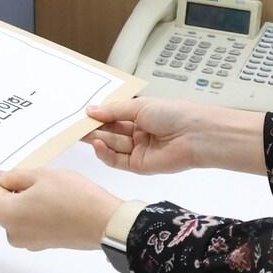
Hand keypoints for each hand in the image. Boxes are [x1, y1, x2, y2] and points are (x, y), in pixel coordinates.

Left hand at [0, 168, 122, 250]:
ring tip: (45, 187)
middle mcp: (13, 233)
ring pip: (17, 216)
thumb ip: (14, 176)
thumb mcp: (41, 175)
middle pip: (2, 208)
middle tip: (29, 175)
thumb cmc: (72, 196)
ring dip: (24, 201)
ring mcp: (28, 241)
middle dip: (10, 191)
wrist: (103, 222)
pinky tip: (52, 200)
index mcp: (7, 214)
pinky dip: (36, 212)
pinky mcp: (43, 244)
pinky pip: (31, 224)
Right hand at [84, 98, 265, 175]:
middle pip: (110, 132)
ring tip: (83, 133)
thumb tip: (91, 111)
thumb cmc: (173, 114)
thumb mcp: (140, 106)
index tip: (81, 115)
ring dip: (97, 140)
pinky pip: (117, 161)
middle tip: (76, 126)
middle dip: (94, 129)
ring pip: (112, 146)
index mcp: (140, 116)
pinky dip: (105, 153)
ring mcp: (138, 150)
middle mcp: (138, 133)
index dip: (98, 116)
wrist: (196, 135)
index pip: (113, 117)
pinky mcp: (139, 166)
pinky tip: (98, 144)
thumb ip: (113, 111)